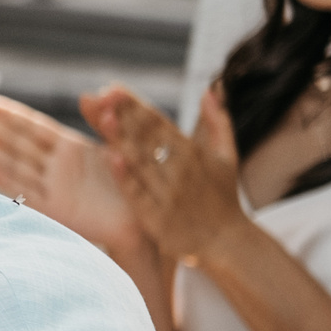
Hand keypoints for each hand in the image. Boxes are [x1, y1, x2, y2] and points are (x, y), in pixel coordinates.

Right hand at [0, 92, 143, 257]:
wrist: (143, 222)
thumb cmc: (134, 183)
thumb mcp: (123, 144)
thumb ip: (105, 120)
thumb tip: (93, 92)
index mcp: (71, 147)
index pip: (32, 125)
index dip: (7, 112)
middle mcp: (57, 165)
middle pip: (16, 141)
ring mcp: (54, 187)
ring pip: (15, 164)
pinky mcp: (57, 210)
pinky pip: (28, 194)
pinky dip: (7, 183)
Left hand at [82, 84, 250, 267]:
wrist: (227, 242)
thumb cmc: (222, 196)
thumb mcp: (226, 156)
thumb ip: (218, 122)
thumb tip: (209, 88)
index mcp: (194, 154)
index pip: (159, 124)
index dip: (136, 105)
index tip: (114, 88)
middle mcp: (181, 171)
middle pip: (148, 138)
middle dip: (125, 115)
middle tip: (102, 94)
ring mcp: (169, 195)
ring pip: (142, 163)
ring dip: (123, 139)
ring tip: (104, 116)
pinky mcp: (159, 219)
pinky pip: (139, 196)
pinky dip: (127, 177)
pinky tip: (112, 158)